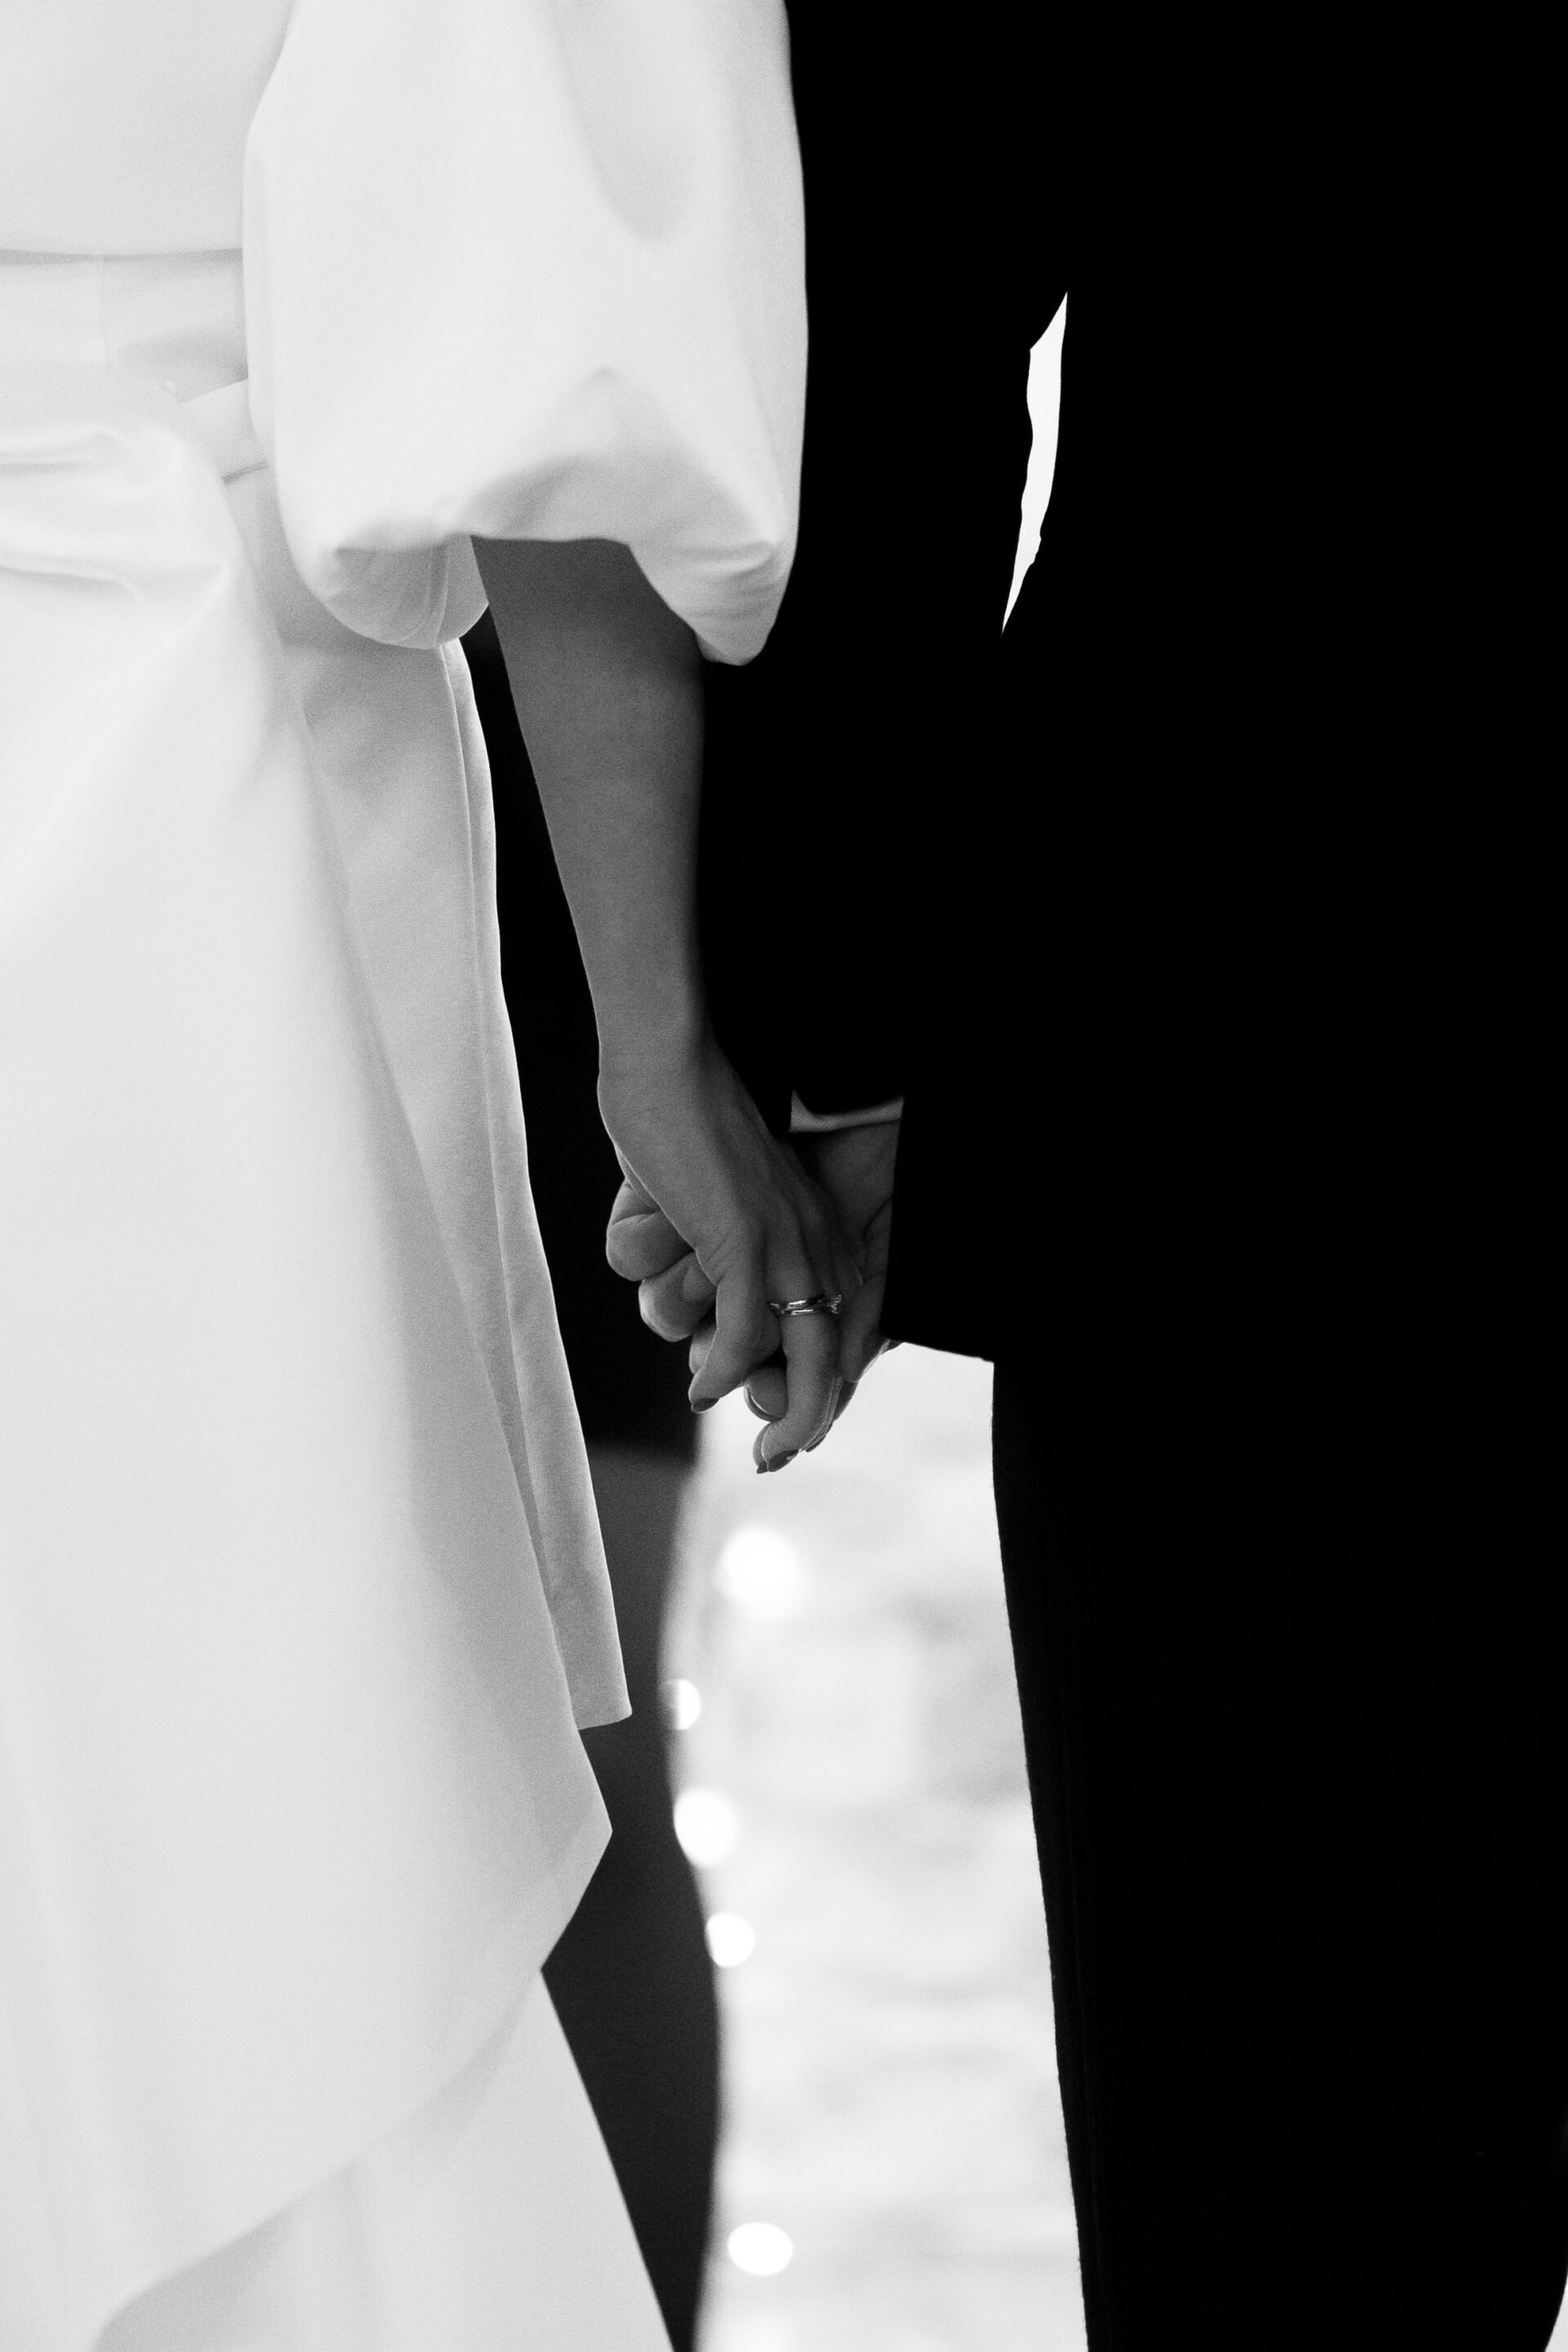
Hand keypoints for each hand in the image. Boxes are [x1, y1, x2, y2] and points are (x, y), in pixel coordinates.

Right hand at [610, 1113, 898, 1461]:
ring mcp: (786, 1245)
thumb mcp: (720, 1194)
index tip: (787, 1424)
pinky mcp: (745, 1242)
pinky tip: (699, 1389)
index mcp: (815, 1231)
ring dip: (777, 1411)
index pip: (835, 1328)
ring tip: (749, 1441)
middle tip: (777, 1457)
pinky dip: (724, 1372)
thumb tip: (704, 1291)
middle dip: (812, 1417)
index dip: (819, 1385)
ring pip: (806, 1358)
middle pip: (835, 1355)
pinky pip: (746, 1335)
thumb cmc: (679, 1123)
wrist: (669, 1064)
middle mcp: (815, 1242)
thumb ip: (727, 1242)